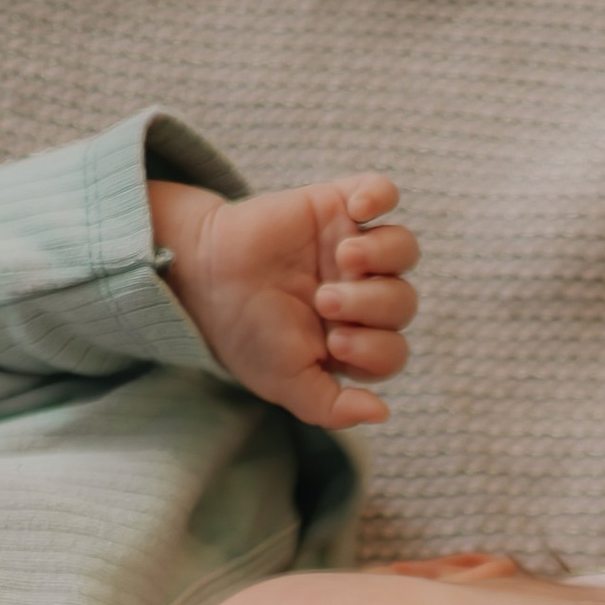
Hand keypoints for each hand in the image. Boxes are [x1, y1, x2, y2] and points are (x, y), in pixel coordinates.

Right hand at [150, 171, 417, 430]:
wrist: (201, 277)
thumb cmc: (244, 333)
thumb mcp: (284, 383)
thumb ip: (330, 408)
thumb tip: (382, 414)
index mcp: (353, 338)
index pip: (393, 351)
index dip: (375, 349)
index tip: (334, 341)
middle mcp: (360, 293)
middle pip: (403, 302)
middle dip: (371, 305)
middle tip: (324, 300)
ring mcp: (352, 247)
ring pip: (403, 249)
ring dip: (383, 256)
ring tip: (344, 256)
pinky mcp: (337, 205)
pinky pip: (383, 191)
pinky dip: (381, 195)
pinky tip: (360, 209)